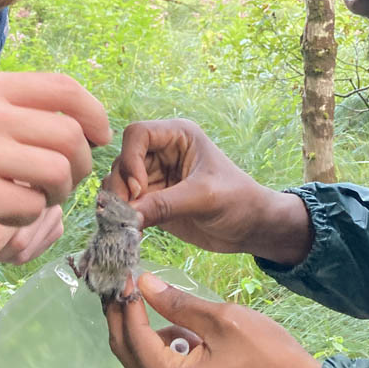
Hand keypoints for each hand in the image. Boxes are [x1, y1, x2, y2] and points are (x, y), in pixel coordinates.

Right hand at [0, 70, 109, 299]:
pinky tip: (7, 213)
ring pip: (58, 172)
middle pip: (70, 136)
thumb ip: (14, 108)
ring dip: (60, 193)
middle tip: (65, 181)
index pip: (64, 88)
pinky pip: (31, 207)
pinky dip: (30, 216)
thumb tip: (82, 122)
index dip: (94, 114)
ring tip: (39, 199)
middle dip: (81, 165)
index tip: (99, 137)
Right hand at [104, 119, 310, 263]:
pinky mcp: (152, 202)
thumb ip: (165, 205)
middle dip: (119, 186)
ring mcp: (155, 178)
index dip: (130, 159)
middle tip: (124, 214)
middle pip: (122, 160)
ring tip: (124, 226)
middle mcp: (161, 152)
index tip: (139, 189)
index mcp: (178, 136)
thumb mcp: (204, 198)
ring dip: (116, 204)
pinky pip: (126, 205)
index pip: (137, 134)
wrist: (252, 228)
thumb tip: (126, 217)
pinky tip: (127, 233)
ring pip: (118, 183)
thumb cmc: (238, 201)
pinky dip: (121, 218)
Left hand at [106, 273, 321, 367]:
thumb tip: (143, 282)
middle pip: (126, 349)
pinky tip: (172, 318)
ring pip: (140, 356)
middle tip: (122, 276)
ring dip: (140, 325)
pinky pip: (158, 365)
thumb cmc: (266, 354)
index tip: (123, 268)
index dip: (125, 299)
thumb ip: (177, 302)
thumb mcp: (222, 320)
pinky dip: (160, 340)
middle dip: (123, 312)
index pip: (132, 334)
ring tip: (143, 288)